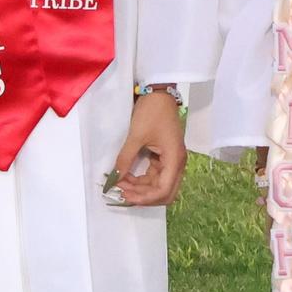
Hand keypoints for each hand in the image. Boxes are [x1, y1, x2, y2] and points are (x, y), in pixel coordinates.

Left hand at [107, 92, 187, 207]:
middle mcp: (176, 163)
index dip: (144, 198)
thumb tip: (115, 178)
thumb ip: (125, 159)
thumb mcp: (136, 135)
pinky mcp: (165, 157)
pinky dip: (141, 180)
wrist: (159, 94)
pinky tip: (126, 177)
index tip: (125, 196)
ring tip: (120, 184)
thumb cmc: (151, 112)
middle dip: (143, 196)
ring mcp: (171, 161)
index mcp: (174, 159)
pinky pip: (154, 176)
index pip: (163, 190)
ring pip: (158, 185)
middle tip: (122, 193)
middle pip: (164, 192)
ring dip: (140, 188)